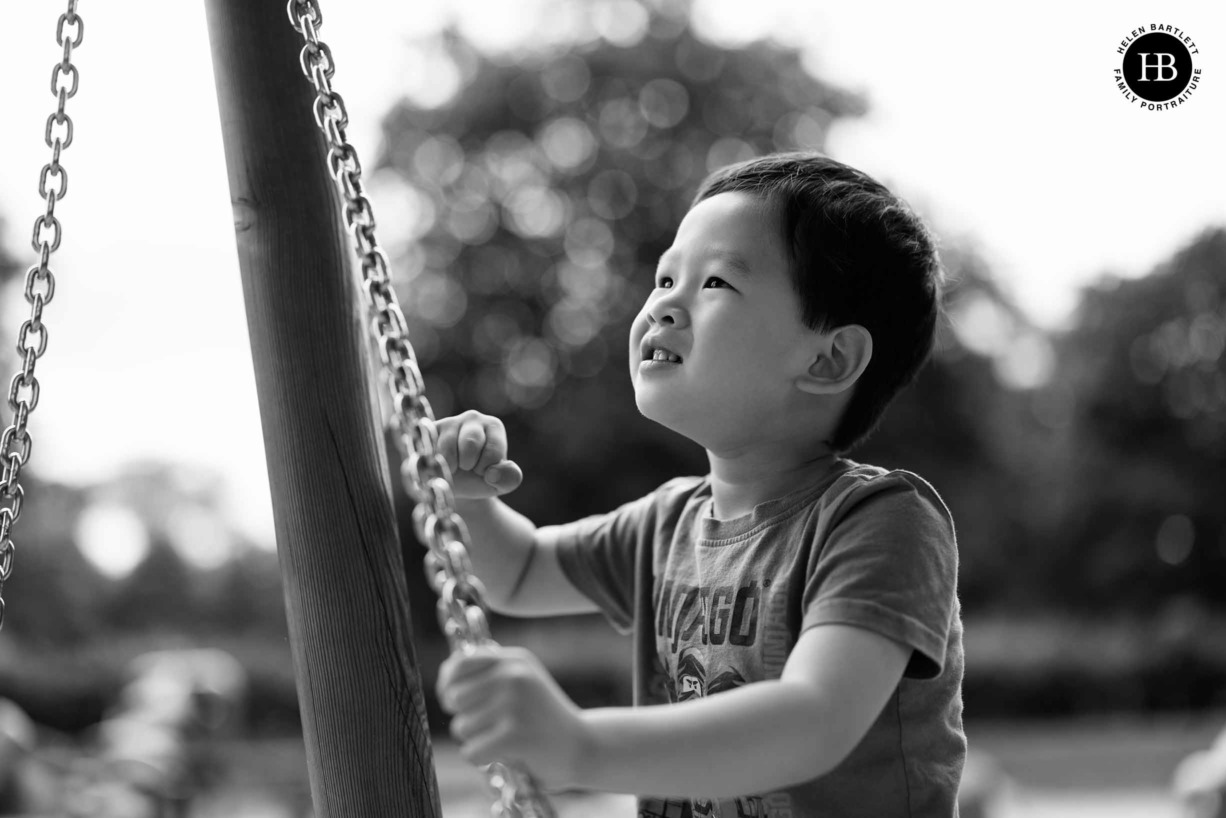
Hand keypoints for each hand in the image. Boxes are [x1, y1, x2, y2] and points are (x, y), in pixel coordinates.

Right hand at [436, 410, 523, 499]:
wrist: (453, 484)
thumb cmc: (479, 480)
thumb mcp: (501, 483)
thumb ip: (510, 478)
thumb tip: (493, 473)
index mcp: (494, 427)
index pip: (493, 452)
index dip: (486, 470)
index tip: (482, 469)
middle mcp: (473, 418)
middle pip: (470, 444)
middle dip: (468, 465)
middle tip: (467, 467)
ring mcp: (450, 422)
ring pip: (447, 447)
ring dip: (449, 466)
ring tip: (453, 465)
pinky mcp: (429, 431)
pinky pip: (430, 448)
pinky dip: (434, 463)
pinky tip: (439, 463)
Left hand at [437, 645, 590, 790]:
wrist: (584, 747)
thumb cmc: (544, 719)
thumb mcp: (522, 684)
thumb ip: (489, 676)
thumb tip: (446, 682)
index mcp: (514, 660)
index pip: (459, 664)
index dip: (449, 686)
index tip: (455, 702)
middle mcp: (513, 675)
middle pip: (454, 699)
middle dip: (466, 718)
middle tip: (492, 727)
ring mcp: (514, 703)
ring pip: (461, 728)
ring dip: (478, 741)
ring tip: (507, 739)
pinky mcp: (513, 734)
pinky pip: (472, 752)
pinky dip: (484, 760)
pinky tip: (507, 754)